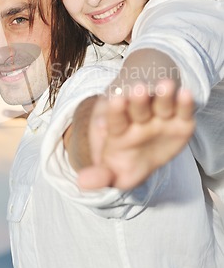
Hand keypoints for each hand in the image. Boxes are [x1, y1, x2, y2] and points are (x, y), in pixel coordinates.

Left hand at [77, 79, 194, 189]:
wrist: (147, 152)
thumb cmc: (126, 161)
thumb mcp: (113, 171)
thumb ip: (101, 175)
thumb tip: (82, 183)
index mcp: (118, 129)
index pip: (116, 119)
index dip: (116, 111)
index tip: (117, 99)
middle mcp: (139, 119)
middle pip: (138, 108)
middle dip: (139, 100)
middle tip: (138, 89)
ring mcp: (161, 118)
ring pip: (161, 103)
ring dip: (163, 95)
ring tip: (165, 85)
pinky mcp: (182, 122)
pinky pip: (184, 110)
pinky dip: (185, 103)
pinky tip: (186, 93)